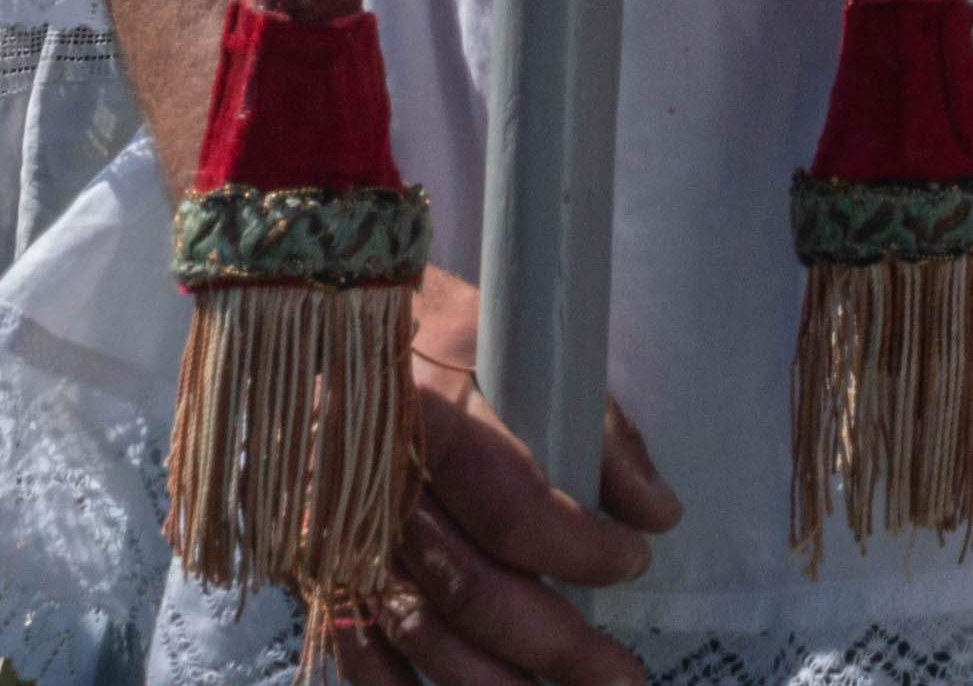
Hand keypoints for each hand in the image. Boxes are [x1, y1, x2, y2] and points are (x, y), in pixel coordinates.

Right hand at [373, 259, 678, 685]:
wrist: (332, 322)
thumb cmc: (444, 332)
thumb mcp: (525, 347)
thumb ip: (598, 430)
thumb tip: (657, 512)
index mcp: (426, 416)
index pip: (509, 507)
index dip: (580, 547)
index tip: (636, 558)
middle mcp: (375, 485)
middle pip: (469, 589)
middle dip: (556, 645)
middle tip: (621, 676)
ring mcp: (337, 533)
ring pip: (418, 632)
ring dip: (497, 684)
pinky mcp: (315, 562)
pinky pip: (355, 645)